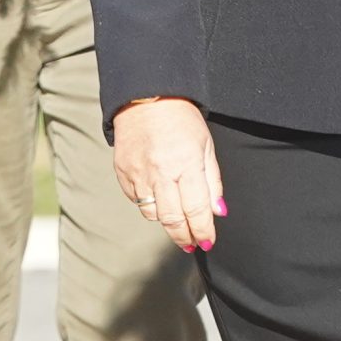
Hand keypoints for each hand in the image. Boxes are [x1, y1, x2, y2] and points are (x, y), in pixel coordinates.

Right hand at [112, 98, 224, 252]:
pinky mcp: (123, 173)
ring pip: (153, 214)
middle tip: (192, 243)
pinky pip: (137, 201)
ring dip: (167, 222)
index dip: (203, 231)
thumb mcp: (206, 145)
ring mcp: (139, 174)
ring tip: (177, 219)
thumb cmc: (181, 119)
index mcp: (186, 163)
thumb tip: (218, 211)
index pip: (196, 210)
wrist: (146, 98)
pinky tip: (158, 197)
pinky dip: (149, 205)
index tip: (207, 241)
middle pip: (172, 220)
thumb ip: (212, 180)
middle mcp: (161, 172)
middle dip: (185, 237)